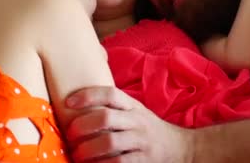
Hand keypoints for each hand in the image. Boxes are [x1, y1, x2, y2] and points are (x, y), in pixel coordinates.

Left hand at [65, 86, 191, 161]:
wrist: (181, 148)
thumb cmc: (149, 129)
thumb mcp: (136, 112)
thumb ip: (115, 107)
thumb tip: (79, 104)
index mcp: (133, 106)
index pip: (110, 94)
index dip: (88, 95)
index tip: (68, 102)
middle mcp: (137, 121)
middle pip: (105, 118)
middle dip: (82, 126)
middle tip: (70, 134)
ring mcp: (141, 142)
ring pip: (110, 142)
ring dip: (88, 149)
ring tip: (77, 155)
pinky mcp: (143, 161)